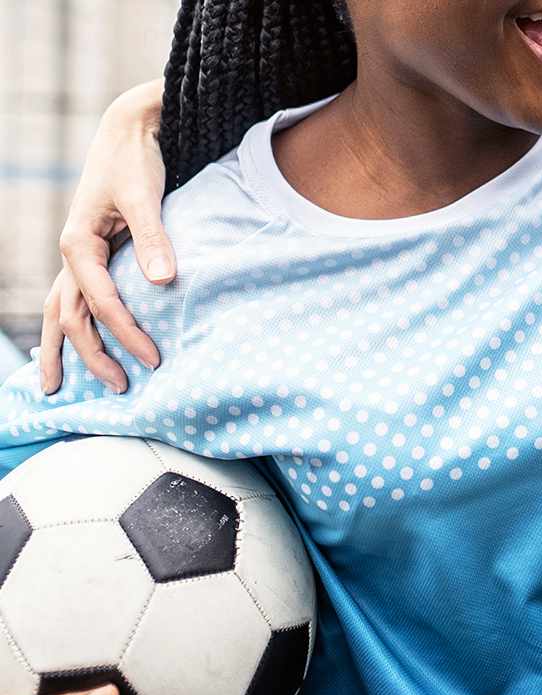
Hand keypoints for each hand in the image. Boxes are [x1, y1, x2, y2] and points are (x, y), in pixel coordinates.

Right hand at [42, 78, 170, 396]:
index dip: (127, 334)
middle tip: (122, 390)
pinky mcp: (91, 257)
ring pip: (61, 313)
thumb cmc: (135, 162)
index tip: (155, 360)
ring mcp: (77, 259)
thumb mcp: (145, 196)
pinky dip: (69, 329)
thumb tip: (162, 281)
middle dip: (92, 356)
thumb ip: (154, 238)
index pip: (101, 302)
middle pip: (72, 318)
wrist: (129, 134)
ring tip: (56, 389)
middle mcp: (72, 255)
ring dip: (62, 350)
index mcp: (79, 244)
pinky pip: (74, 301)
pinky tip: (73, 350)